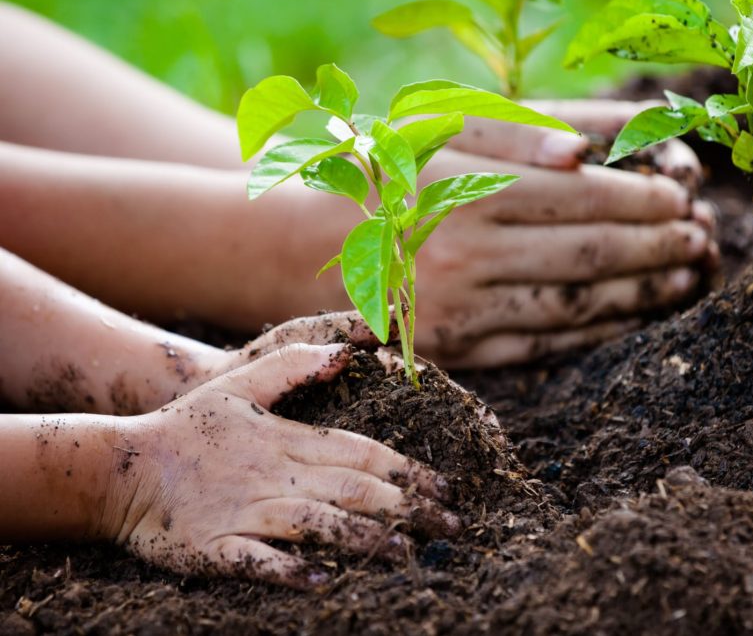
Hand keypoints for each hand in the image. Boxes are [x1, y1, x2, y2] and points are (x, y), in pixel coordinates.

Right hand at [110, 343, 457, 588]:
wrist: (119, 468)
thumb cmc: (187, 427)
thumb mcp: (241, 387)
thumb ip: (295, 368)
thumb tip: (347, 353)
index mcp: (289, 441)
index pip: (363, 453)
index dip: (409, 470)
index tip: (446, 488)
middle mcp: (276, 476)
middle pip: (354, 490)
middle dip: (407, 508)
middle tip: (450, 527)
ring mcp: (247, 512)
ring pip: (317, 524)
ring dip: (363, 539)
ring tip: (404, 552)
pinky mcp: (217, 547)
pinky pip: (258, 562)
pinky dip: (289, 571)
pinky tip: (322, 580)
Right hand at [406, 99, 716, 367]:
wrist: (300, 246)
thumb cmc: (384, 174)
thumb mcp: (439, 131)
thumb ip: (518, 131)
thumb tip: (586, 152)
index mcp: (464, 190)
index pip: (580, 199)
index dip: (642, 199)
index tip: (683, 195)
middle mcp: (463, 255)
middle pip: (588, 256)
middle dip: (657, 247)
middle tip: (700, 238)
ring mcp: (460, 312)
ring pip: (574, 307)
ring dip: (641, 295)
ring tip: (684, 278)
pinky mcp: (456, 354)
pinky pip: (543, 347)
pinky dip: (597, 332)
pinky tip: (632, 316)